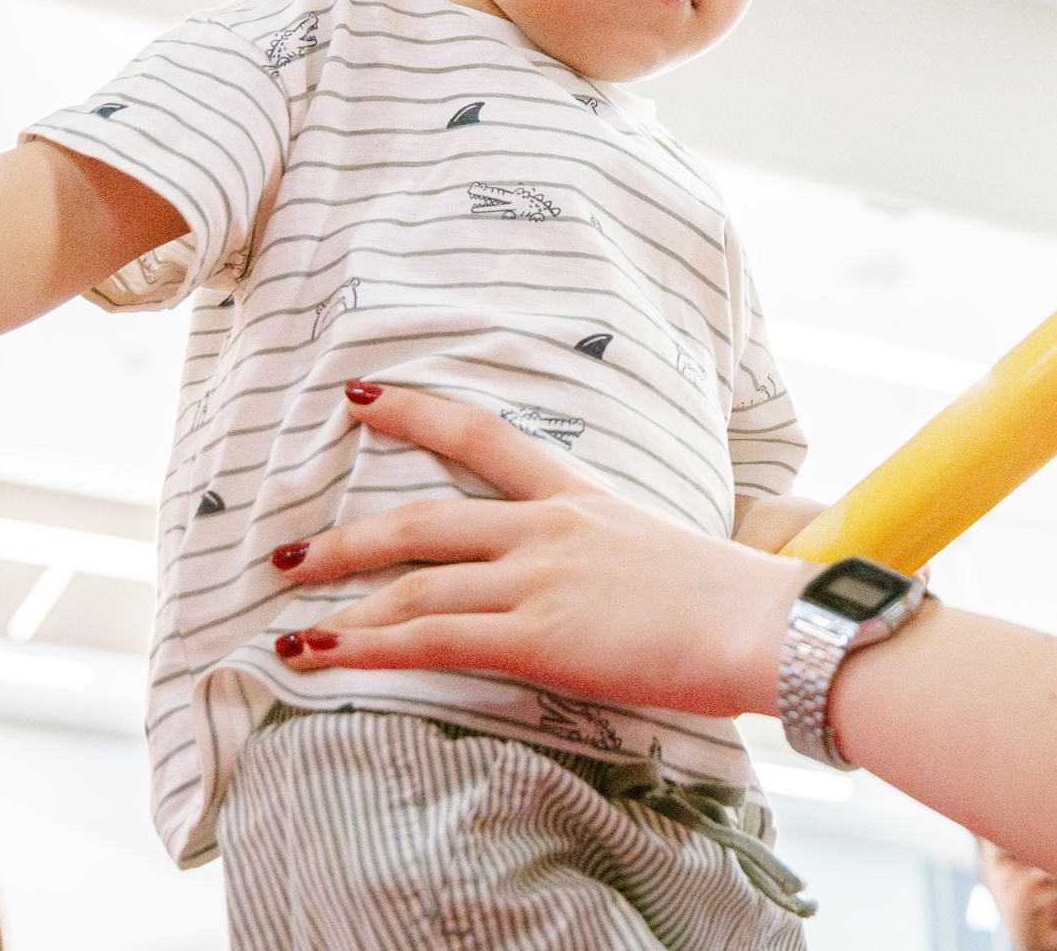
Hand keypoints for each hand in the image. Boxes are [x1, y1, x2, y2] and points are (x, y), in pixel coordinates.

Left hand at [268, 384, 813, 718]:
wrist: (772, 626)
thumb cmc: (740, 603)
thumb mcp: (665, 555)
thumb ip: (614, 559)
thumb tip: (601, 586)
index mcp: (582, 498)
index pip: (484, 437)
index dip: (415, 413)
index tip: (360, 399)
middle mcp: (549, 528)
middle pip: (422, 517)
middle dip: (345, 536)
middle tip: (283, 548)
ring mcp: (539, 578)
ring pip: (413, 582)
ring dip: (339, 603)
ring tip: (283, 623)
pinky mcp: (537, 635)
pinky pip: (430, 639)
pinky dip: (364, 648)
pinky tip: (319, 657)